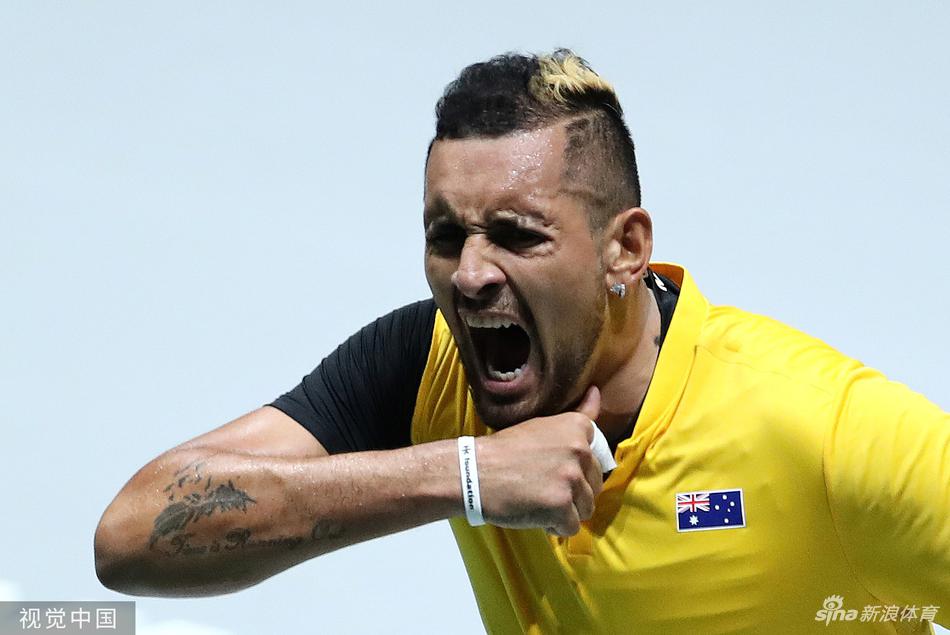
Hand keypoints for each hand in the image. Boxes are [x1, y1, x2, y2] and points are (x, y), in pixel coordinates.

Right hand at [475, 386, 603, 536]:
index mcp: (577, 428)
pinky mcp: (561, 505)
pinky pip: (571, 527)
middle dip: (572, 492)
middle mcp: (580, 450)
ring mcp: (571, 478)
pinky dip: (554, 525)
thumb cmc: (505, 450)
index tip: (552, 467)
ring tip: (538, 499)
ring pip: (586, 508)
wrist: (474, 471)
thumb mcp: (542, 424)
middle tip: (541, 485)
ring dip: (565, 510)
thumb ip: (577, 415)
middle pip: (593, 486)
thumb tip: (596, 392)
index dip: (576, 468)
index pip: (597, 459)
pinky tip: (534, 512)